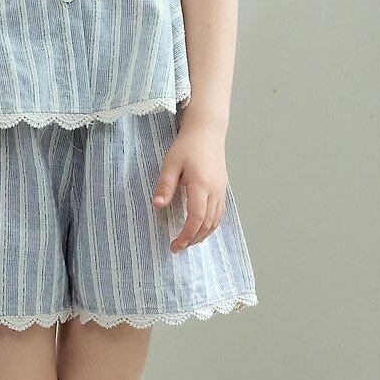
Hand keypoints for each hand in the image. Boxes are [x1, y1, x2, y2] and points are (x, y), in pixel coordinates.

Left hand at [151, 119, 227, 251]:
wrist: (207, 131)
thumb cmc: (187, 146)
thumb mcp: (171, 163)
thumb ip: (165, 185)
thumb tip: (157, 205)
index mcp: (201, 186)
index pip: (196, 219)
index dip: (186, 235)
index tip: (174, 245)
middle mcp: (215, 191)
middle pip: (207, 224)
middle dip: (193, 239)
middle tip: (177, 247)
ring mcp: (221, 190)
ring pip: (215, 221)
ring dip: (202, 235)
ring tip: (187, 241)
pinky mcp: (222, 188)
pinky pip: (219, 213)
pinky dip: (210, 225)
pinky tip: (200, 228)